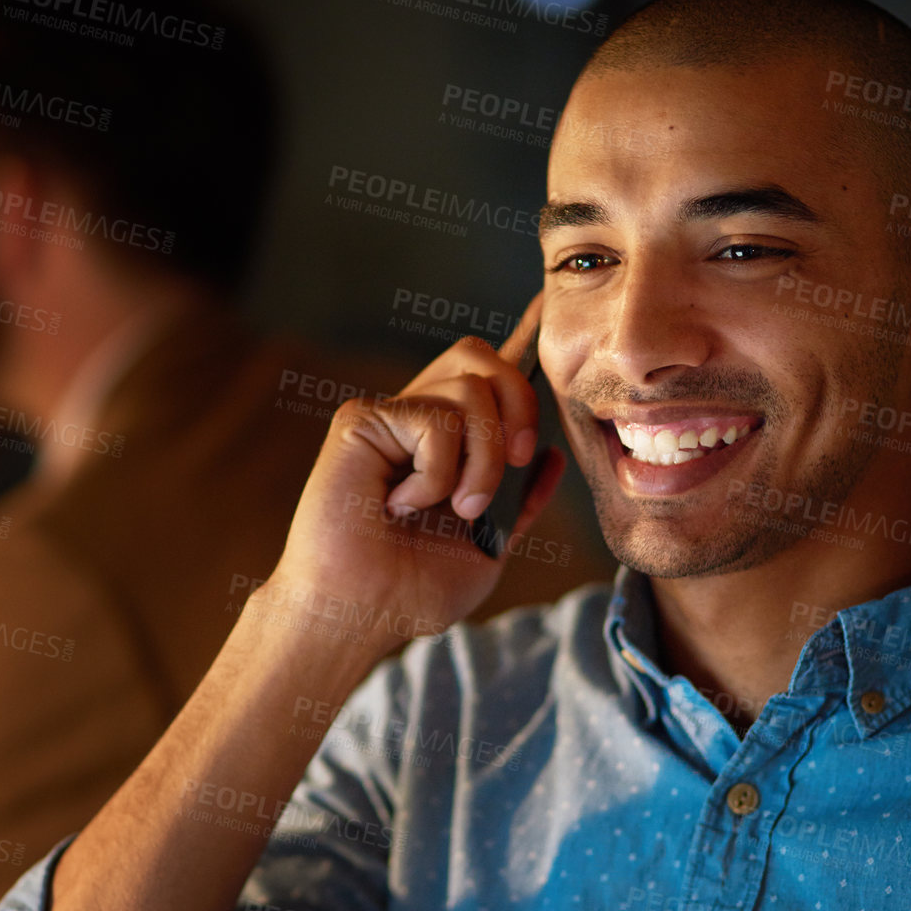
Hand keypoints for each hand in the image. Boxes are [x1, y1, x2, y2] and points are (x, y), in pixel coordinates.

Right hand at [260, 292, 563, 657]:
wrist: (360, 612)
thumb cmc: (412, 589)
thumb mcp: (489, 547)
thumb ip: (521, 503)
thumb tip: (550, 457)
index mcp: (452, 442)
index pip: (490, 376)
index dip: (522, 333)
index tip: (550, 297)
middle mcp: (420, 418)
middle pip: (484, 359)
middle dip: (518, 403)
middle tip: (513, 461)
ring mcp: (389, 414)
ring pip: (468, 390)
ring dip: (480, 459)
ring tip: (454, 506)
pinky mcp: (361, 419)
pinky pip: (433, 420)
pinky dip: (436, 472)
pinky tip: (401, 503)